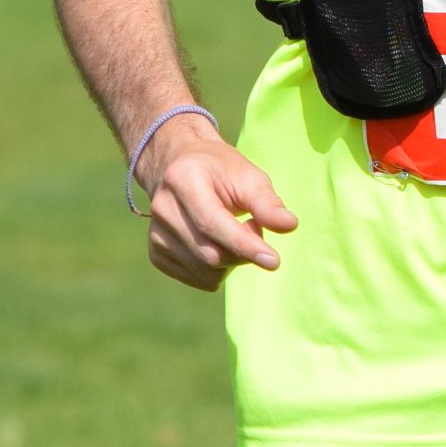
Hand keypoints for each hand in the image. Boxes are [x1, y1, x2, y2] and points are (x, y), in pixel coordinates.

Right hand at [137, 121, 298, 289]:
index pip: (212, 223)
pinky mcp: (157, 253)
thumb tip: (289, 225)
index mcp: (183, 179)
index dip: (244, 244)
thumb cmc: (219, 170)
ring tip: (234, 232)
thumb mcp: (248, 175)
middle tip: (253, 226)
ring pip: (206, 272)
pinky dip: (219, 269)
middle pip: (210, 254)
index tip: (273, 260)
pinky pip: (199, 279)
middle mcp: (162, 208)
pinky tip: (219, 243)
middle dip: (243, 251)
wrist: (179, 167)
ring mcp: (156, 234)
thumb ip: (266, 202)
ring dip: (233, 261)